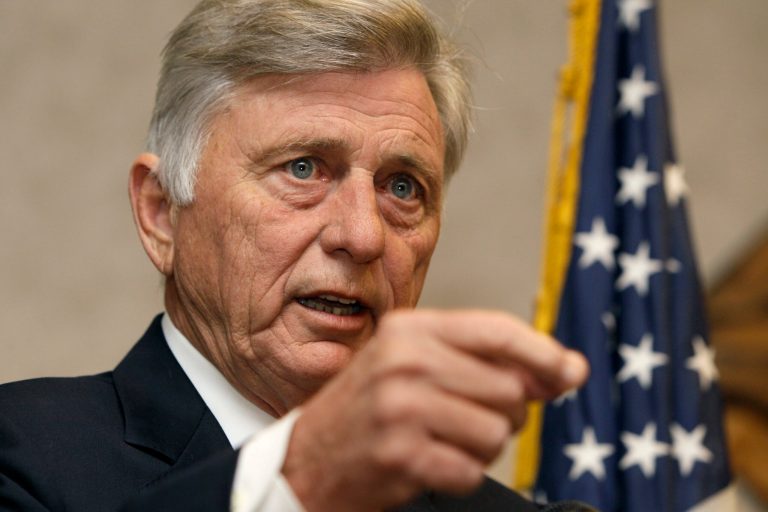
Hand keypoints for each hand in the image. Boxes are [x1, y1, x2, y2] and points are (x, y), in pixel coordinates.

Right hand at [281, 309, 587, 511]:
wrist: (307, 458)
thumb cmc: (369, 408)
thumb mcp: (416, 364)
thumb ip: (487, 362)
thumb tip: (570, 369)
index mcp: (409, 329)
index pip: (498, 331)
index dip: (544, 353)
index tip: (570, 371)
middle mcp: (404, 361)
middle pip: (508, 389)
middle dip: (505, 413)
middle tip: (466, 417)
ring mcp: (400, 408)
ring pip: (496, 432)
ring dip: (482, 446)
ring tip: (442, 440)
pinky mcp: (401, 455)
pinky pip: (472, 470)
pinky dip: (460, 473)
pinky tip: (429, 462)